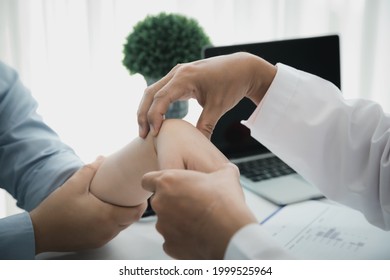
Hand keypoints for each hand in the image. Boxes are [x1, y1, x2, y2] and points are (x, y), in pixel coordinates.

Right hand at [29, 158, 146, 253]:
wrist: (38, 232)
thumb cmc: (57, 208)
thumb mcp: (74, 184)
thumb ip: (91, 170)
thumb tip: (102, 158)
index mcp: (107, 217)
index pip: (136, 213)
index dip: (142, 204)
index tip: (140, 193)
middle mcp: (108, 231)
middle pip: (130, 220)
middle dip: (133, 208)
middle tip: (130, 195)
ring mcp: (101, 239)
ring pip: (121, 228)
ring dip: (123, 216)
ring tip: (118, 202)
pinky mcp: (94, 243)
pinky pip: (110, 233)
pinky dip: (112, 224)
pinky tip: (104, 213)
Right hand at [137, 52, 276, 138]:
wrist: (243, 68)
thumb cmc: (232, 85)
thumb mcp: (218, 106)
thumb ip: (205, 126)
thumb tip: (196, 147)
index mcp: (185, 77)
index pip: (160, 98)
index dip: (154, 117)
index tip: (155, 135)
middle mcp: (177, 72)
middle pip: (150, 93)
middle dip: (143, 114)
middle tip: (143, 135)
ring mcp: (178, 73)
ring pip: (153, 91)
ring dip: (147, 109)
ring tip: (146, 130)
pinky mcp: (180, 77)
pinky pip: (162, 90)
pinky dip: (156, 104)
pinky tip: (157, 119)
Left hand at [141, 163, 256, 258]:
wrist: (231, 233)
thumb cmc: (225, 202)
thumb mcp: (226, 175)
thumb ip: (219, 170)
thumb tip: (228, 169)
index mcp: (168, 182)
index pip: (148, 180)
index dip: (157, 182)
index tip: (169, 186)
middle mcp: (160, 203)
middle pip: (159, 201)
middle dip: (173, 202)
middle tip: (193, 203)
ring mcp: (163, 226)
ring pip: (166, 221)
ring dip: (178, 220)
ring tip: (200, 220)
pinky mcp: (169, 245)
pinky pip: (172, 239)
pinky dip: (182, 238)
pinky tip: (199, 234)